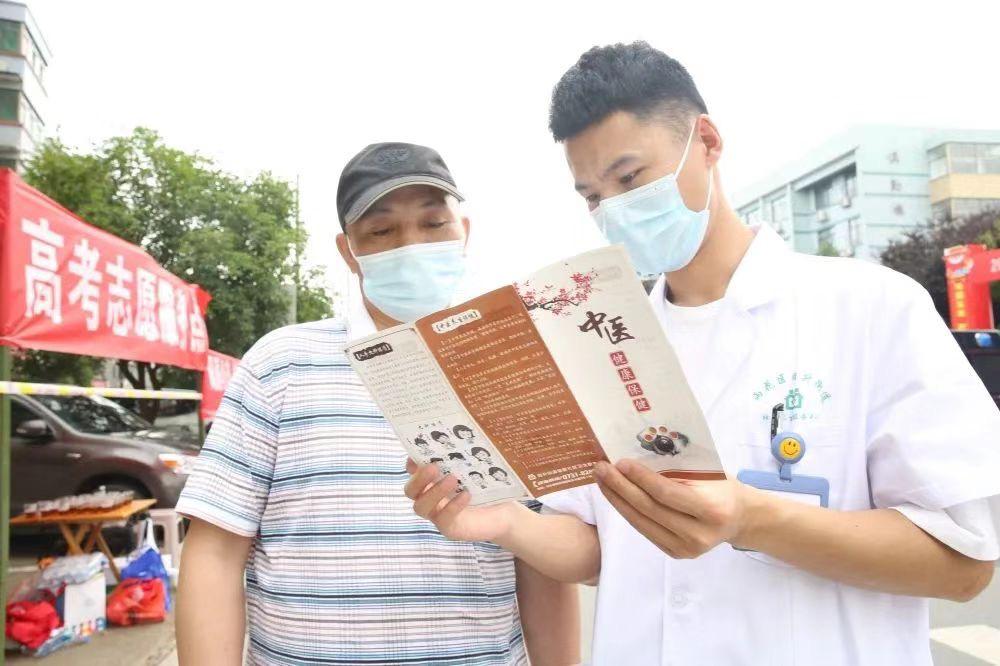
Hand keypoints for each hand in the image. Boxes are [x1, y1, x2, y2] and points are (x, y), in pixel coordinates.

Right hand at [404, 460, 515, 542]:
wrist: (504, 512)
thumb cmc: (486, 486)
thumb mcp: (474, 469)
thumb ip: (462, 456)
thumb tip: (460, 432)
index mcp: (432, 481)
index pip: (412, 472)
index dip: (412, 463)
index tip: (419, 454)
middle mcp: (430, 497)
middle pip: (410, 490)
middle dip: (418, 478)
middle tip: (433, 467)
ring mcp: (437, 514)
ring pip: (421, 507)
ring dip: (434, 493)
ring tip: (453, 480)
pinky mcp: (449, 528)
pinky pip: (443, 519)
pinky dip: (452, 506)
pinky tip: (466, 495)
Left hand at [594, 459, 755, 558]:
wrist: (740, 518)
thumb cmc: (722, 487)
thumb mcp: (709, 473)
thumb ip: (678, 470)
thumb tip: (637, 455)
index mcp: (711, 510)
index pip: (666, 493)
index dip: (641, 478)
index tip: (620, 462)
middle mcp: (698, 535)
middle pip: (649, 509)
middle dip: (620, 488)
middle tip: (601, 469)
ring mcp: (685, 549)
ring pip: (642, 522)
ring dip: (617, 500)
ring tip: (601, 480)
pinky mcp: (675, 553)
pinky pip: (645, 530)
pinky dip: (627, 511)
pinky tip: (615, 495)